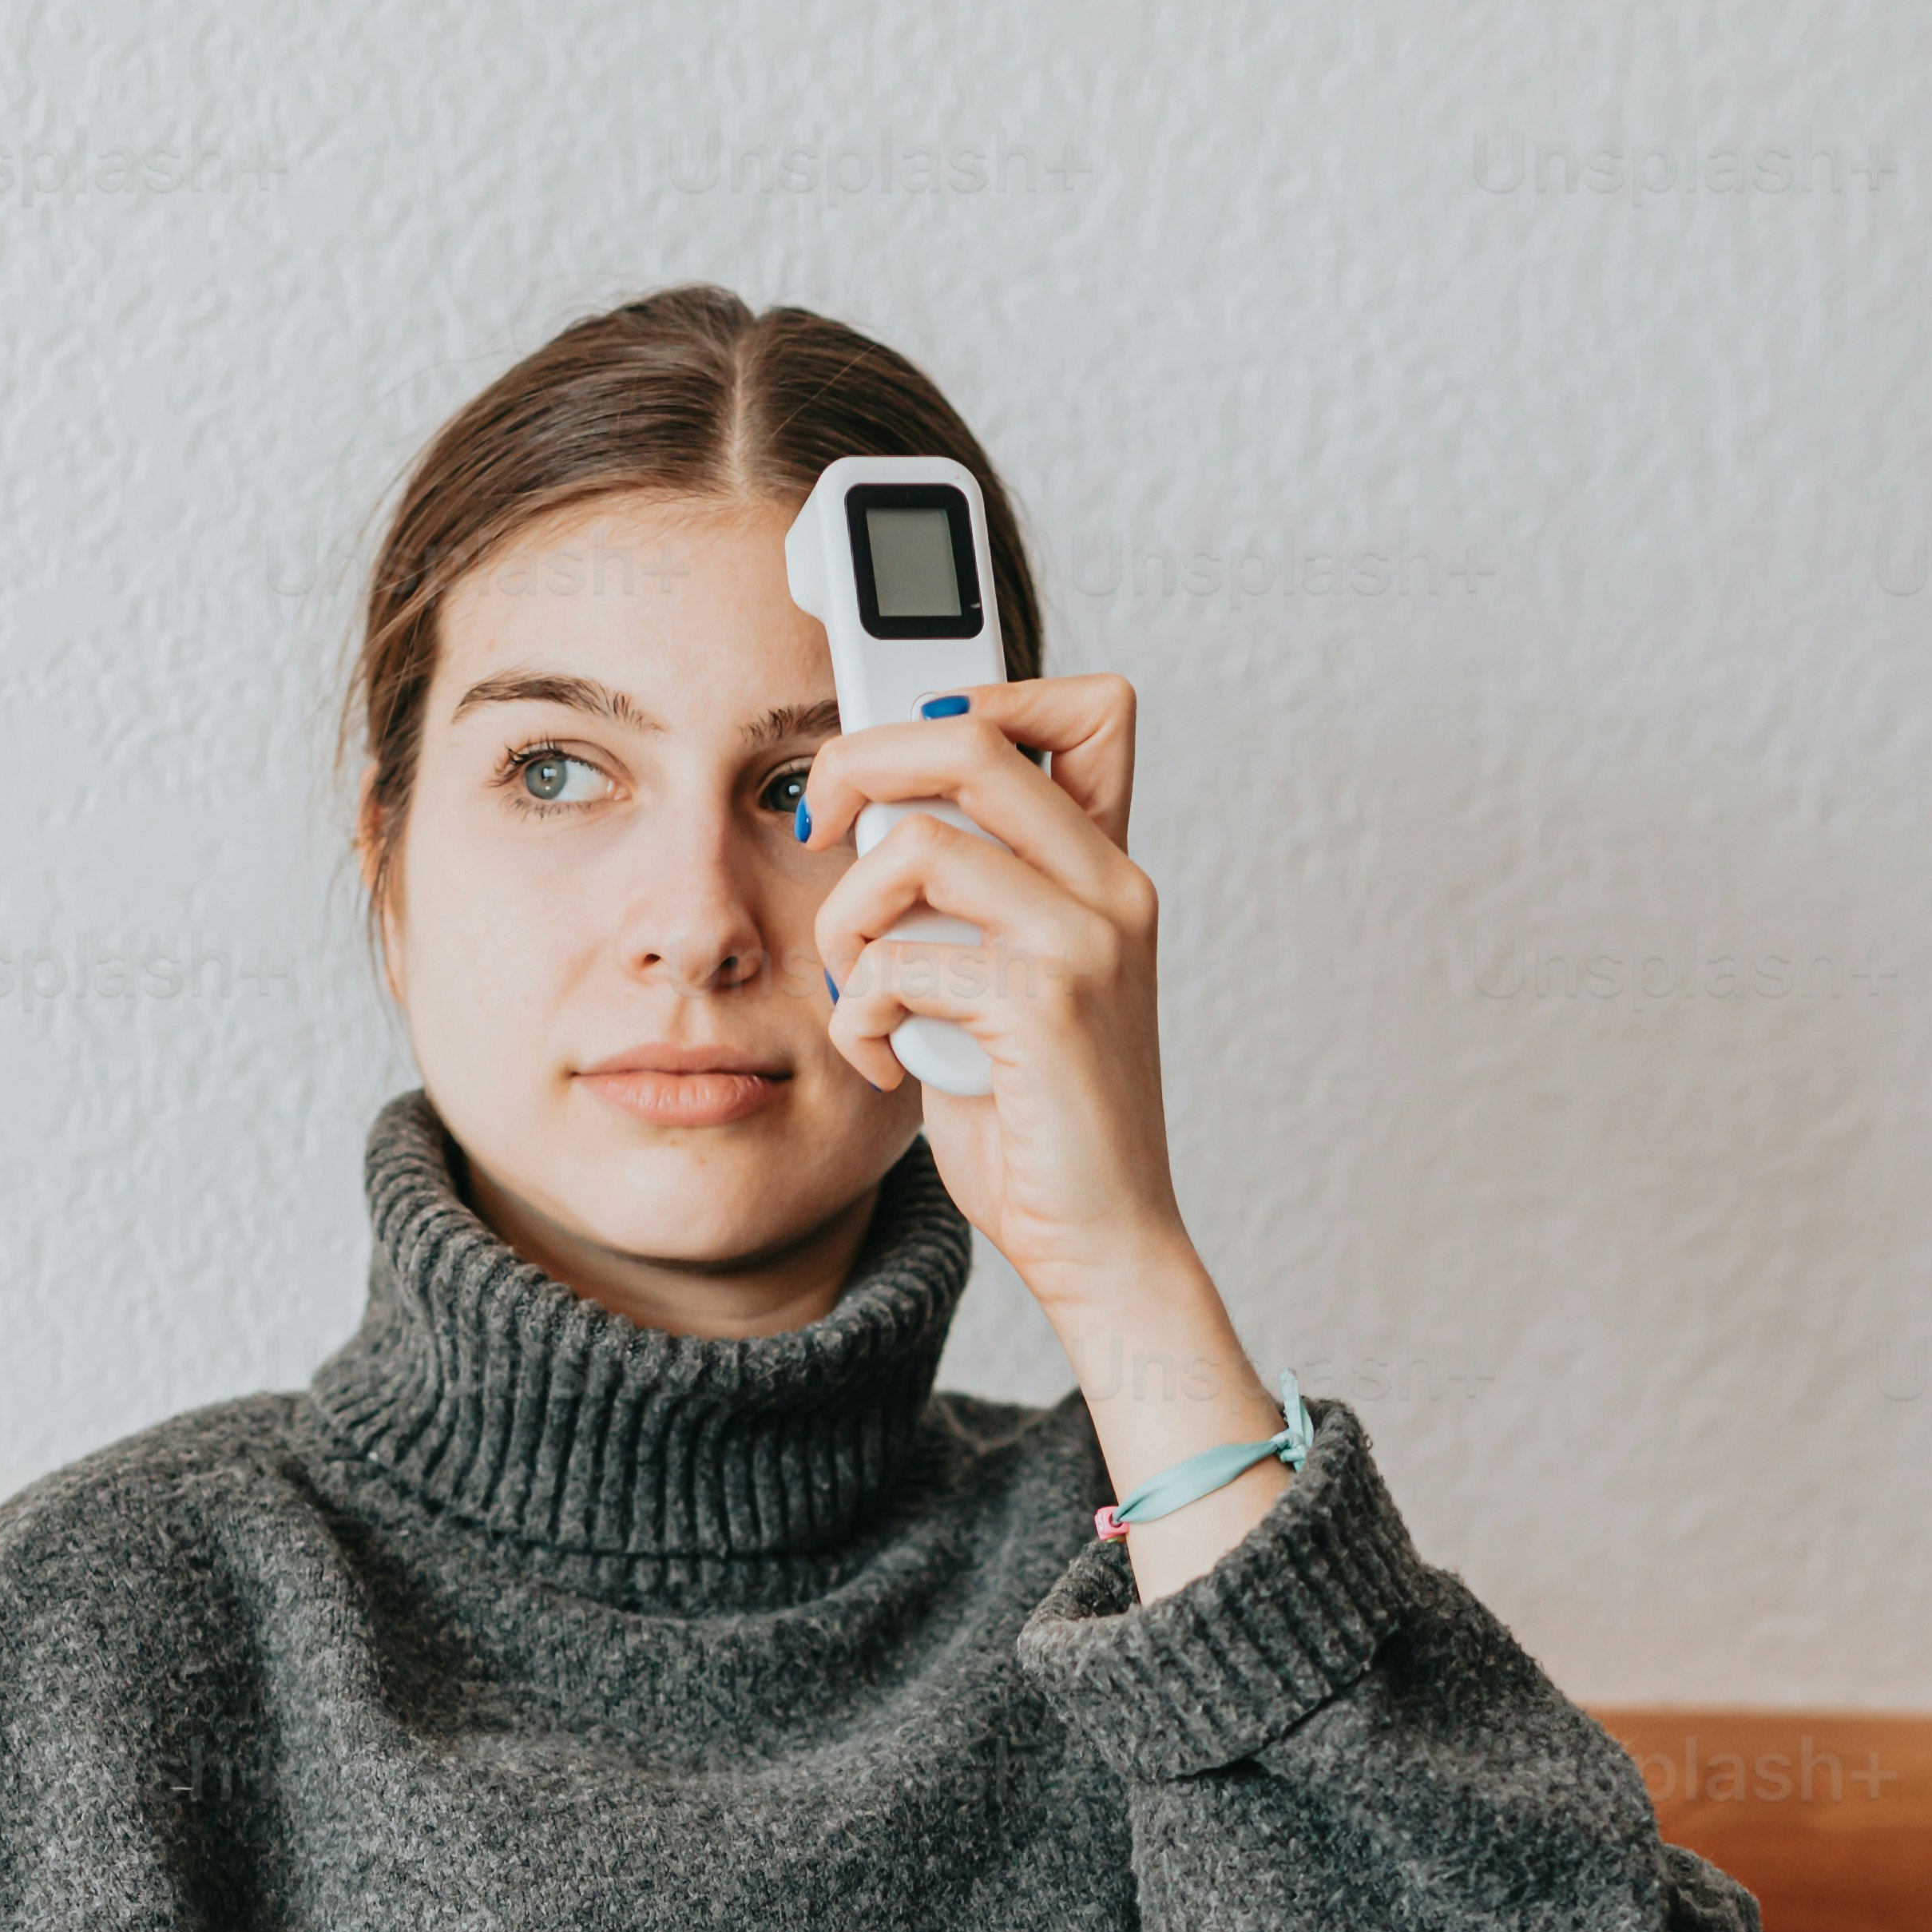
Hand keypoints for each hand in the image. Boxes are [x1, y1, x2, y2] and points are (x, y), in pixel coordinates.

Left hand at [797, 678, 1296, 1602]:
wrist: (1101, 1239)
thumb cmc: (1038, 1121)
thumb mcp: (998, 981)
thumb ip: (964, 898)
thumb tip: (866, 817)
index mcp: (1107, 870)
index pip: (1085, 707)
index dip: (983, 692)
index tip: (900, 762)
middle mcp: (1113, 887)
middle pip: (970, 736)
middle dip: (859, 765)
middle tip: (818, 829)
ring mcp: (1088, 939)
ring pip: (920, 846)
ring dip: (850, 919)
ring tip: (859, 986)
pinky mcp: (1045, 1004)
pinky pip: (901, 961)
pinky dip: (862, 1014)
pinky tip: (886, 1059)